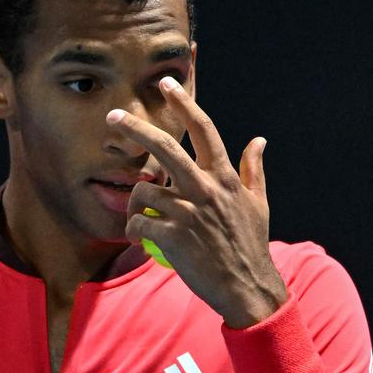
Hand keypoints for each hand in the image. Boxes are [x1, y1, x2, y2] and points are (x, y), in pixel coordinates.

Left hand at [106, 76, 286, 327]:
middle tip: (113, 116)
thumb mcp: (259, 204)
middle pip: (164, 148)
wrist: (248, 288)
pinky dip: (135, 229)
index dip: (185, 103)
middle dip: (135, 128)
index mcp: (225, 178)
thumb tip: (258, 140)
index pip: (203, 130)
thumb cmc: (251, 245)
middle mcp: (206, 190)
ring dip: (136, 203)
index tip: (167, 83)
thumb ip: (254, 170)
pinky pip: (140, 222)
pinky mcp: (173, 237)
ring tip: (140, 218)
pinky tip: (139, 237)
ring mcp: (188, 213)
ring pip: (145, 191)